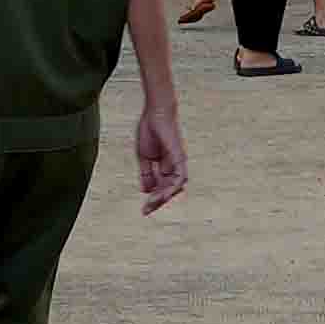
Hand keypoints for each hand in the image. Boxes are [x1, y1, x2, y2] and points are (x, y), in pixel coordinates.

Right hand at [133, 94, 190, 214]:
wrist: (155, 113)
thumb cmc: (150, 130)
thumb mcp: (144, 157)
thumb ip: (147, 173)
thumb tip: (146, 191)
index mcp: (165, 166)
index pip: (162, 187)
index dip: (154, 199)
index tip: (144, 210)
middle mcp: (173, 166)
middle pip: (168, 189)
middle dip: (158, 201)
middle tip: (146, 210)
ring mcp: (178, 162)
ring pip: (176, 186)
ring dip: (164, 196)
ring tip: (153, 203)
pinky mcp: (179, 157)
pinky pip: (180, 176)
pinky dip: (173, 187)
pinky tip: (163, 194)